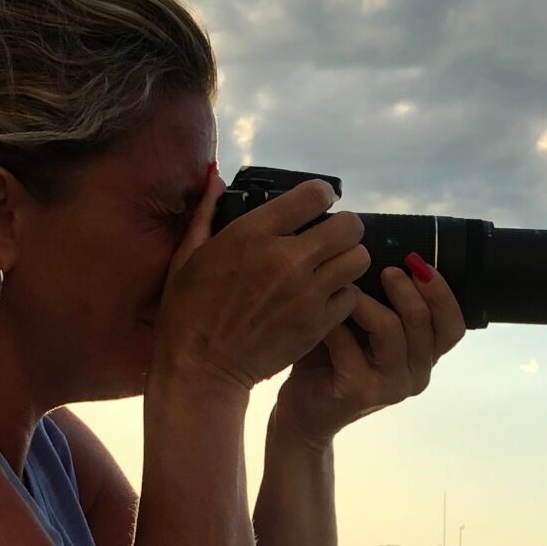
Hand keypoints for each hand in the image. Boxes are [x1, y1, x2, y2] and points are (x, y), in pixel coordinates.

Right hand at [154, 170, 369, 393]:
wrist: (201, 368)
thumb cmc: (188, 310)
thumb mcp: (187, 254)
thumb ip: (206, 211)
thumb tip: (215, 177)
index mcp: (254, 232)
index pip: (316, 194)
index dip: (320, 196)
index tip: (315, 207)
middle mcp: (287, 258)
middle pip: (350, 226)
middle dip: (343, 230)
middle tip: (329, 241)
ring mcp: (306, 293)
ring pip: (358, 259)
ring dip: (347, 261)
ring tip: (330, 270)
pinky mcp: (317, 324)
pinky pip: (351, 296)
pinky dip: (342, 296)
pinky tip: (323, 300)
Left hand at [274, 253, 466, 445]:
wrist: (304, 408)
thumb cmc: (334, 356)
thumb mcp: (364, 323)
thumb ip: (381, 296)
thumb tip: (383, 245)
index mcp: (425, 355)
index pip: (452, 327)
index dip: (442, 294)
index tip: (420, 264)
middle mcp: (416, 374)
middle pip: (425, 325)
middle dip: (406, 291)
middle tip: (385, 269)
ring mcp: (391, 387)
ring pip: (391, 332)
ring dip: (367, 303)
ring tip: (346, 286)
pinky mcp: (361, 393)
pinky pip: (352, 348)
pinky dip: (336, 325)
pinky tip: (321, 316)